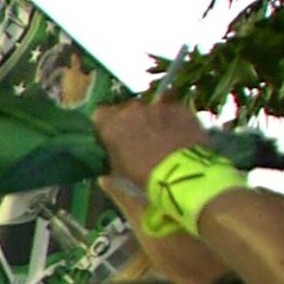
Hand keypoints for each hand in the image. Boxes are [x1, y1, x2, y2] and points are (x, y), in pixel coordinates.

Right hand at [92, 99, 210, 187]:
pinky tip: (178, 134)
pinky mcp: (179, 108)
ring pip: (150, 108)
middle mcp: (132, 109)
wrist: (184, 172)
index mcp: (111, 125)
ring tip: (159, 136)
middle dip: (129, 120)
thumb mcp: (119, 176)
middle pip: (126, 109)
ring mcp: (157, 106)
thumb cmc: (145, 177)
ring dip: (151, 119)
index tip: (110, 135)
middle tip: (136, 137)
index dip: (105, 124)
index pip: (99, 114)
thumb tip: (104, 175)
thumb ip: (111, 166)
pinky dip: (171, 120)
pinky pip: (171, 110)